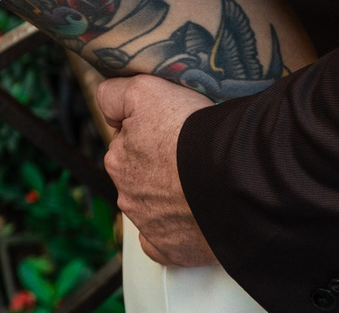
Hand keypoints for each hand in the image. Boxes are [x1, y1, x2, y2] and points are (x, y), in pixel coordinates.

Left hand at [95, 74, 219, 267]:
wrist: (231, 176)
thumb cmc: (191, 131)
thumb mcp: (144, 89)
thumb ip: (114, 95)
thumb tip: (107, 107)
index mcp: (117, 159)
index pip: (126, 144)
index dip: (149, 134)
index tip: (170, 132)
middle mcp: (127, 195)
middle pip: (140, 177)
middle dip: (158, 168)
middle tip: (189, 157)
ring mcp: (149, 225)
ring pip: (154, 208)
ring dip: (171, 198)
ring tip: (201, 184)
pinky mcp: (171, 248)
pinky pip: (163, 244)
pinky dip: (173, 235)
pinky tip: (189, 221)